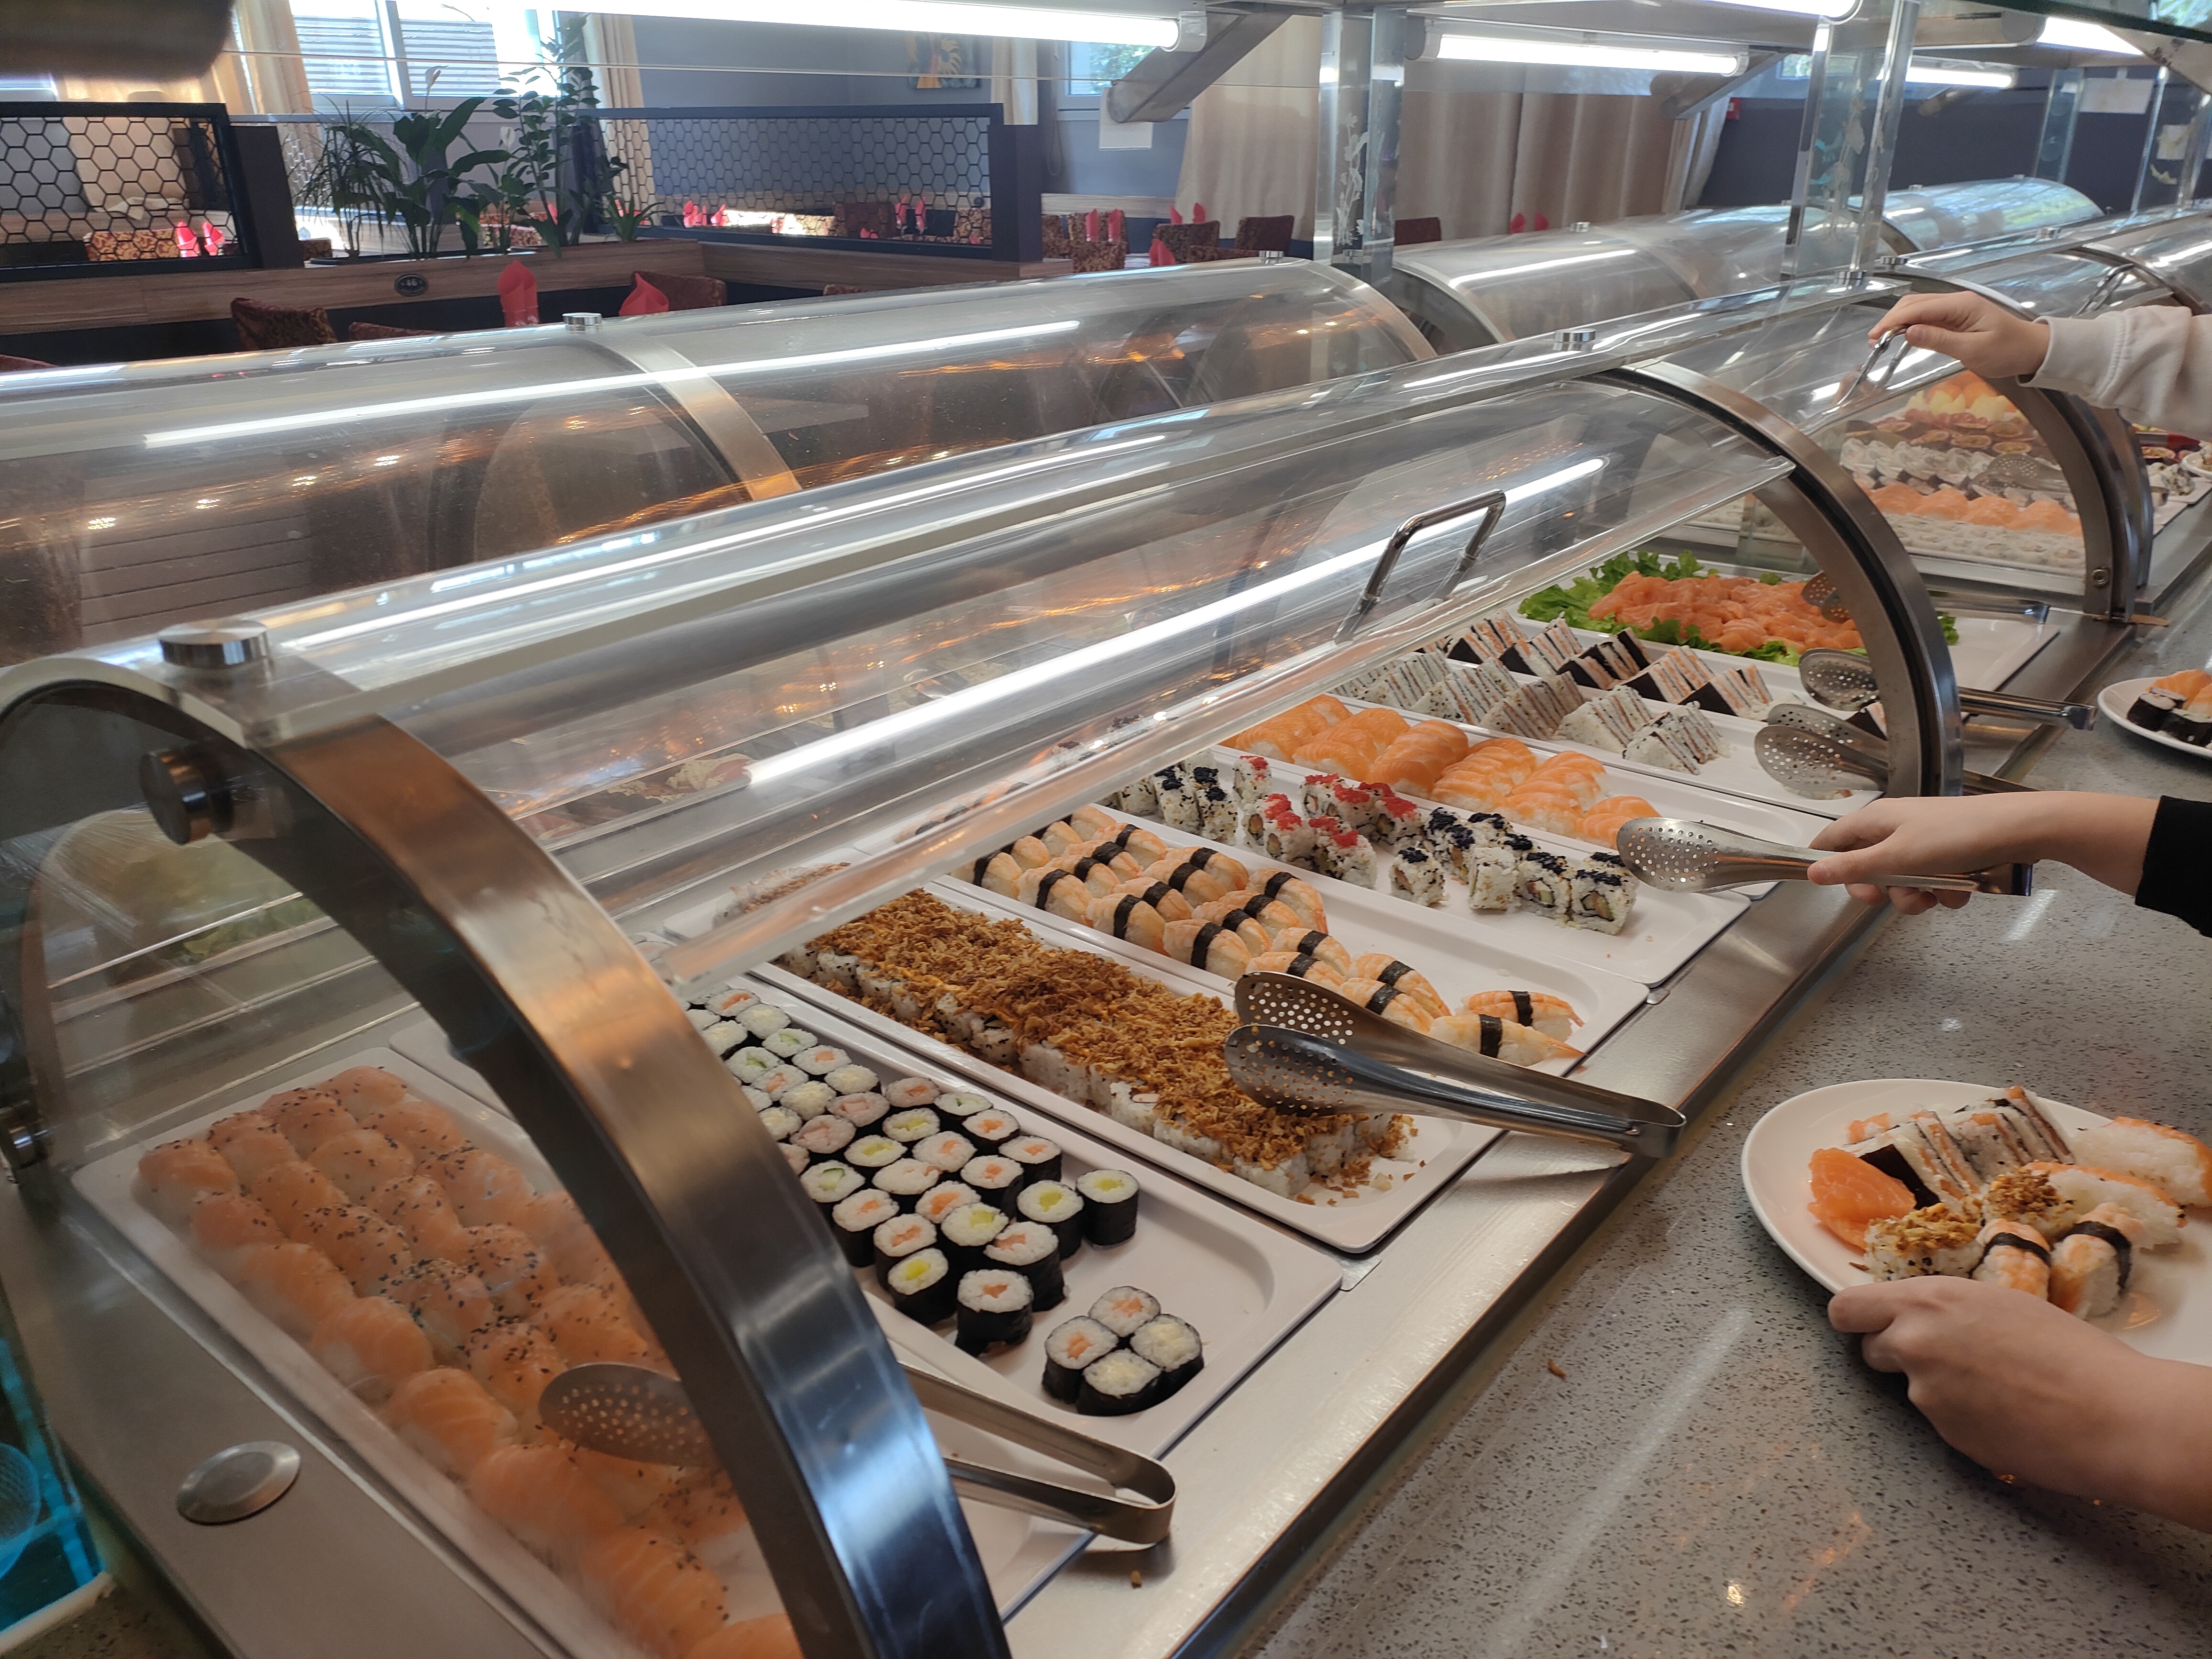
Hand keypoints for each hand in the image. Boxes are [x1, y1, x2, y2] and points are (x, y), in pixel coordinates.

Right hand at [1807, 791, 2155, 911]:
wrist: (2021, 830)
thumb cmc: (1957, 836)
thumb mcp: (1899, 857)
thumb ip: (1853, 867)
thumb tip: (1812, 872)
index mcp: (1876, 820)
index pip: (1832, 839)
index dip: (1825, 863)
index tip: (1830, 886)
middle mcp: (1896, 828)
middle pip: (1868, 868)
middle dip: (1883, 890)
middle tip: (1893, 897)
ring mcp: (1924, 840)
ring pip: (1903, 880)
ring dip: (1917, 895)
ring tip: (1938, 895)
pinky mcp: (1949, 853)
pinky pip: (1933, 881)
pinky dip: (1944, 890)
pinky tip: (1961, 889)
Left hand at [1830, 1277, 2211, 1529]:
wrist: (2112, 1414)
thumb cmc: (2072, 1352)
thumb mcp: (2001, 1305)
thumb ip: (1948, 1311)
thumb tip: (1923, 1318)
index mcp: (1929, 1300)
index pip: (1848, 1308)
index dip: (1858, 1320)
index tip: (1870, 1326)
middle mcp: (1915, 1343)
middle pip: (1870, 1350)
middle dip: (1897, 1356)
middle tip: (1948, 1361)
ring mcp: (1926, 1394)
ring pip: (1912, 1390)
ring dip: (1939, 1391)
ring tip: (2000, 1391)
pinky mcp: (1946, 1435)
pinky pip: (1943, 1423)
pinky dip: (1966, 1420)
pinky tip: (2009, 1418)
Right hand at [1868, 292, 2049, 381]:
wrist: (2032, 350)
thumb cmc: (2007, 352)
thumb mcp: (1973, 350)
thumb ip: (1939, 340)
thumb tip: (1908, 333)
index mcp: (1961, 305)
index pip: (1919, 308)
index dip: (1893, 321)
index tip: (1874, 337)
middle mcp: (1956, 301)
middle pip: (1915, 303)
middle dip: (1891, 319)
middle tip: (1873, 342)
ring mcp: (1955, 308)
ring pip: (1918, 308)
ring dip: (1898, 321)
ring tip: (1881, 340)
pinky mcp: (1955, 317)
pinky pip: (1927, 317)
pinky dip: (1910, 325)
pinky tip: (1901, 336)